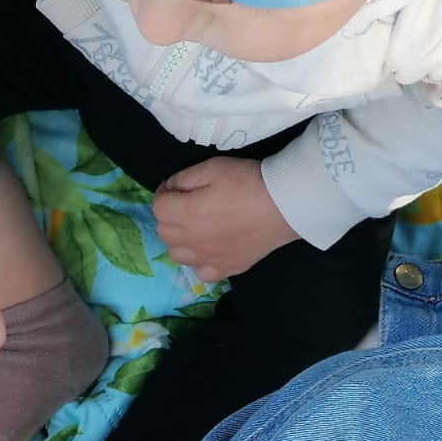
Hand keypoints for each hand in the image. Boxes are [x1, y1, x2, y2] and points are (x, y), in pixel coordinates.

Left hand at [153, 157, 298, 282]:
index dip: (163, 193)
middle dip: (168, 215)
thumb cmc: (248, 182)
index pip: (158, 207)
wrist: (284, 205)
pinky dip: (198, 261)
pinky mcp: (226, 269)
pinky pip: (200, 273)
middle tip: (185, 203)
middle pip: (163, 231)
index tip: (175, 187)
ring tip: (194, 227)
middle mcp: (193, 241)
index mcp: (187, 214)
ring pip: (176, 254)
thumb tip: (170, 188)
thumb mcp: (213, 167)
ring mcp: (209, 259)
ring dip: (178, 239)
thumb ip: (184, 178)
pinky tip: (208, 249)